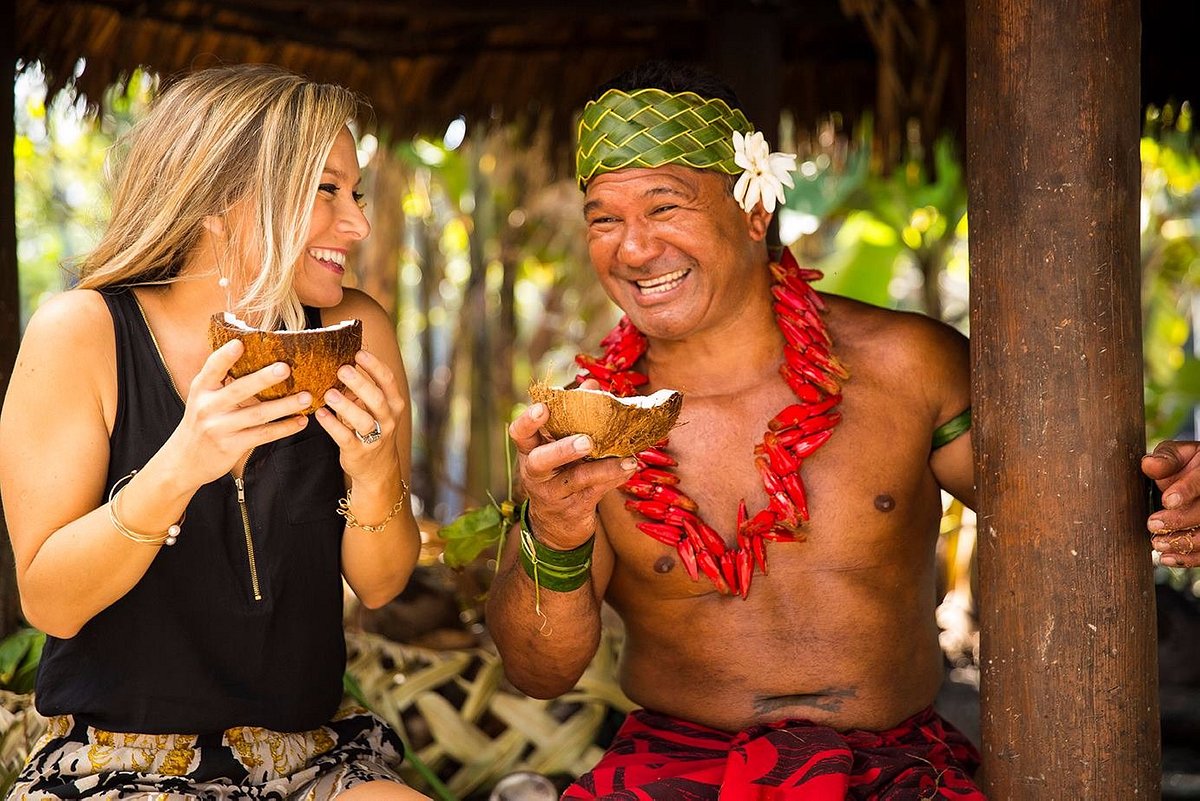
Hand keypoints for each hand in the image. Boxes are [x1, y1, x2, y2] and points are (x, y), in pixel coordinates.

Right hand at [169, 339, 310, 486]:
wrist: (184, 461)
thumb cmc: (201, 422)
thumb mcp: (204, 398)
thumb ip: (221, 380)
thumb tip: (248, 350)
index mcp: (201, 389)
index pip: (212, 368)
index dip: (224, 356)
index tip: (239, 343)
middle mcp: (207, 407)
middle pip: (239, 390)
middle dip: (263, 378)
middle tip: (286, 368)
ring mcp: (219, 428)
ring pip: (257, 414)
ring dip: (284, 405)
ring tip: (306, 397)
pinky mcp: (231, 446)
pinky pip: (263, 435)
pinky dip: (284, 428)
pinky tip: (300, 421)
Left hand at [314, 350, 405, 482]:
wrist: (378, 468)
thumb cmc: (373, 429)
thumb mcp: (375, 409)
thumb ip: (364, 390)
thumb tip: (342, 363)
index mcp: (394, 405)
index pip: (388, 381)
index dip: (375, 366)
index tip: (359, 353)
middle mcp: (388, 420)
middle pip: (377, 399)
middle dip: (361, 382)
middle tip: (343, 368)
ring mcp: (375, 437)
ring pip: (364, 420)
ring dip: (346, 406)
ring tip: (329, 393)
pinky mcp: (358, 451)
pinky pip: (345, 437)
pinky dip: (332, 425)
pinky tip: (320, 413)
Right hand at [509, 400, 636, 550]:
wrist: (557, 522)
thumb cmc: (560, 470)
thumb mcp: (559, 444)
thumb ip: (572, 414)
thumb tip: (591, 383)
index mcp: (530, 450)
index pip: (520, 434)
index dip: (528, 421)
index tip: (542, 408)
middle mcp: (536, 473)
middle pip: (540, 461)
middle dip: (562, 449)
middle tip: (586, 441)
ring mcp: (553, 493)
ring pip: (576, 479)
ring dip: (603, 468)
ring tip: (627, 460)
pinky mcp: (573, 508)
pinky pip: (595, 492)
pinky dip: (614, 479)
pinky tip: (629, 468)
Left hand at [1143, 440, 1199, 567]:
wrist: (1196, 476)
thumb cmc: (1184, 465)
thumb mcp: (1175, 455)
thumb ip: (1165, 459)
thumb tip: (1149, 464)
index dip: (1186, 491)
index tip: (1167, 500)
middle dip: (1180, 520)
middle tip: (1152, 524)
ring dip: (1183, 543)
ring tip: (1157, 544)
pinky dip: (1189, 558)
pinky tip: (1167, 558)